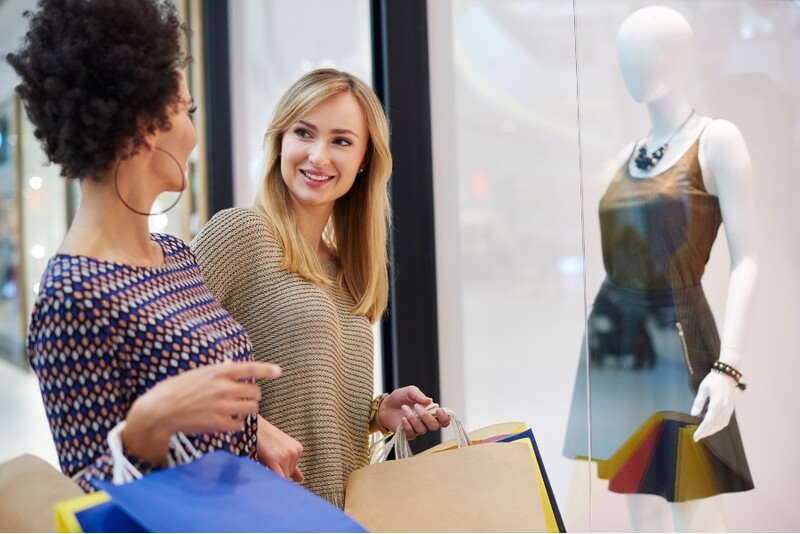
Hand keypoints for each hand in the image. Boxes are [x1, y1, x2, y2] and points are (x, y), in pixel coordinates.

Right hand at [124, 360, 280, 462]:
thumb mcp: (198, 374)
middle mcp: (223, 387)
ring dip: (247, 410)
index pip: (250, 368)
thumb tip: (231, 364)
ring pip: (252, 408)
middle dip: (252, 396)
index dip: (267, 370)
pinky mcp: (218, 423)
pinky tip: (226, 422)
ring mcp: (222, 406)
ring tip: (235, 411)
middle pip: (255, 392)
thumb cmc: (176, 391)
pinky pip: (240, 424)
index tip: (279, 372)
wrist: (159, 411)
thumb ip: (217, 371)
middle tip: (242, 399)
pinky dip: (237, 424)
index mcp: (218, 372)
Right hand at [256, 415, 303, 481]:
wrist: (253, 424)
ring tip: (264, 459)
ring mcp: (286, 455)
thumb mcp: (282, 448)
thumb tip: (301, 479)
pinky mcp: (274, 458)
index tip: (277, 474)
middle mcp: (295, 452)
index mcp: (298, 449)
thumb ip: (292, 465)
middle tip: (266, 461)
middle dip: (277, 473)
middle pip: (287, 475)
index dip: (282, 473)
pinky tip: (265, 477)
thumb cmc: (265, 437)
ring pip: (281, 477)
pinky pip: (276, 477)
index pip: (293, 471)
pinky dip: (271, 479)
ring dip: (272, 474)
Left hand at [378, 386, 450, 439]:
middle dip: (426, 416)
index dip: (444, 418)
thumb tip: (429, 401)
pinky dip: (407, 426)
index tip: (438, 410)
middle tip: (416, 406)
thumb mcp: (410, 391)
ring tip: (404, 408)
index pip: (444, 420)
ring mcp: (417, 429)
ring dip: (413, 418)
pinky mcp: (408, 434)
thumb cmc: (399, 398)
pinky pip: (412, 434)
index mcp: (430, 411)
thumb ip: (419, 395)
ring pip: (422, 429)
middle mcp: (425, 422)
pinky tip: (403, 419)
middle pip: (434, 426)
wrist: (385, 405)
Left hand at [691, 371, 736, 440]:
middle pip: (714, 425)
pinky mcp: (731, 408)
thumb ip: (698, 402)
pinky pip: (726, 421)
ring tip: (704, 433)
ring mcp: (729, 409)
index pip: (708, 421)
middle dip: (706, 433)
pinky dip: (719, 426)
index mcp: (716, 403)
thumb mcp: (703, 389)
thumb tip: (694, 415)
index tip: (695, 437)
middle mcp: (724, 408)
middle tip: (697, 437)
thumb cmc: (713, 380)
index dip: (701, 430)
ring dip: (712, 431)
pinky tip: (713, 427)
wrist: (727, 374)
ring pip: (721, 424)